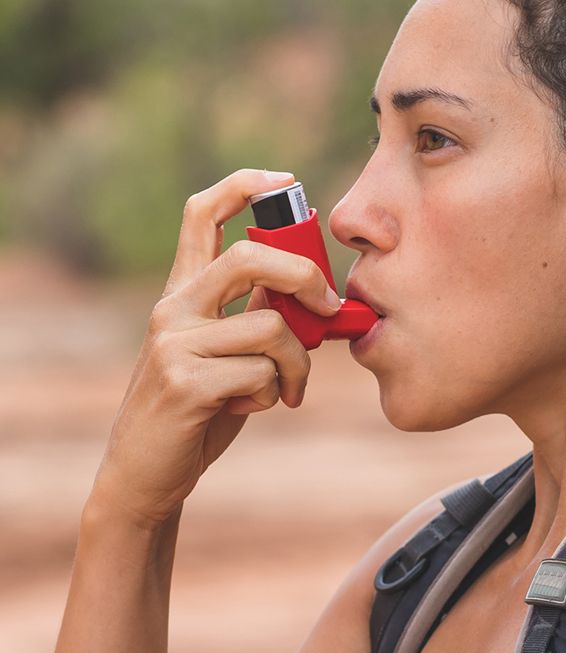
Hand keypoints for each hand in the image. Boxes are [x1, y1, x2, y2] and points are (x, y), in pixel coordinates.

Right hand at [88, 168, 341, 529]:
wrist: (147, 472)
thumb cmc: (198, 412)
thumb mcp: (226, 355)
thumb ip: (254, 318)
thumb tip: (312, 293)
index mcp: (181, 292)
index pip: (203, 213)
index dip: (244, 185)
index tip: (284, 180)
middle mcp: (173, 308)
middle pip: (251, 257)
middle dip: (305, 278)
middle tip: (330, 308)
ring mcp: (175, 344)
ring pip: (271, 329)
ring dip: (298, 366)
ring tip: (288, 391)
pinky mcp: (186, 383)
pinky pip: (262, 374)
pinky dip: (274, 394)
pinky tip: (253, 408)